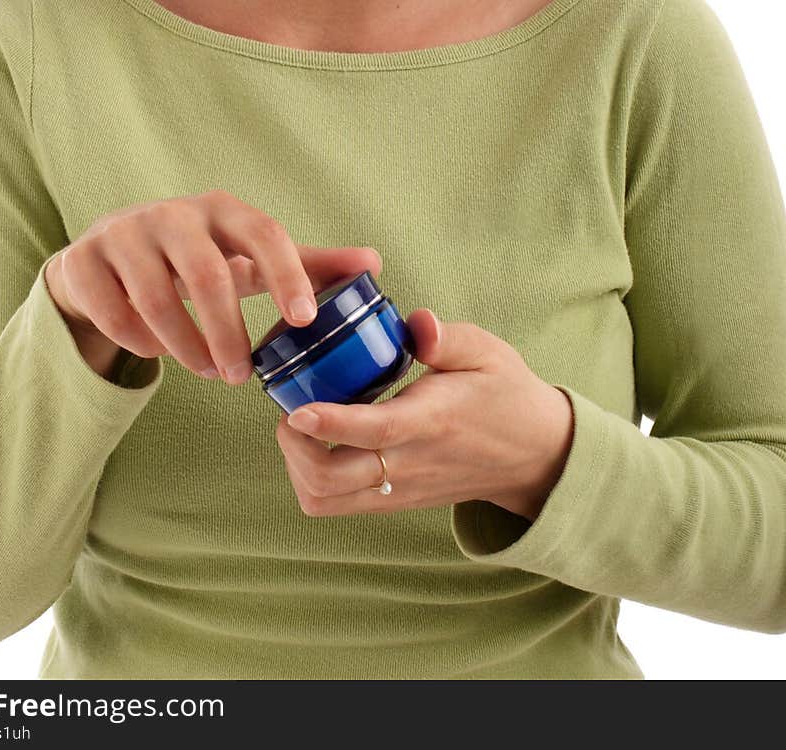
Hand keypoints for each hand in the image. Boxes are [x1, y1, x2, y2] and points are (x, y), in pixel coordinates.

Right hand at [43, 188, 381, 379]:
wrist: (106, 253)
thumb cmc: (197, 257)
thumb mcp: (248, 256)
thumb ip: (308, 264)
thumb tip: (373, 263)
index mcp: (221, 210)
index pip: (264, 235)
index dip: (287, 276)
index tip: (304, 320)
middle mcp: (172, 214)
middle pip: (208, 276)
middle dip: (228, 333)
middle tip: (240, 376)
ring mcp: (123, 233)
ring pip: (157, 299)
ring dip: (186, 345)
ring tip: (208, 371)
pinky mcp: (84, 260)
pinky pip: (115, 312)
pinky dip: (140, 342)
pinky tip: (158, 353)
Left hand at [276, 309, 574, 521]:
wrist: (534, 455)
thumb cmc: (505, 394)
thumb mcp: (487, 352)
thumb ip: (449, 337)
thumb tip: (416, 322)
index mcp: (431, 421)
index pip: (373, 431)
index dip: (328, 422)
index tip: (296, 408)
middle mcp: (409, 464)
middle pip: (330, 480)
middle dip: (293, 446)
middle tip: (290, 406)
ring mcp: (399, 490)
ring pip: (325, 501)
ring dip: (296, 467)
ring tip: (300, 426)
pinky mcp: (393, 502)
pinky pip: (337, 505)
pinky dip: (312, 479)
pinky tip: (318, 442)